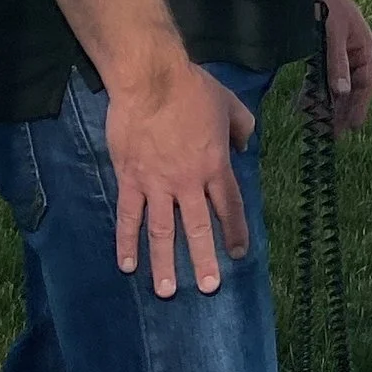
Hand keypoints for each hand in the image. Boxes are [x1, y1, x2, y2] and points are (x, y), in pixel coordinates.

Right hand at [107, 57, 255, 296]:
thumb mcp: (229, 103)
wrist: (151, 79)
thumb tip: (244, 147)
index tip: (239, 254)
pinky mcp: (130, 179)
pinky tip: (127, 265)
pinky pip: (129, 216)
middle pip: (198, 227)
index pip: (229, 206)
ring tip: (166, 291)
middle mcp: (188, 182)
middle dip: (203, 259)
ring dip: (163, 263)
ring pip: (162, 231)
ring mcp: (157, 184)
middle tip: (208, 288)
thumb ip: (242, 127)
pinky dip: (127, 241)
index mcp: (215, 165)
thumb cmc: (192, 88)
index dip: (235, 231)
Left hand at [320, 0, 371, 134]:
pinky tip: (304, 101)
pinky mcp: (325, 44)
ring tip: (318, 123)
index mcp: (364, 46)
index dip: (360, 105)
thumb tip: (343, 93)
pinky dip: (315, 88)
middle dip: (343, 109)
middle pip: (352, 86)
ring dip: (328, 102)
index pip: (366, 82)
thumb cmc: (325, 0)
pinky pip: (323, 73)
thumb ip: (336, 63)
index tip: (352, 127)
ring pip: (337, 82)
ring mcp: (340, 47)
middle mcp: (355, 49)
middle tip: (333, 134)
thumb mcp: (331, 33)